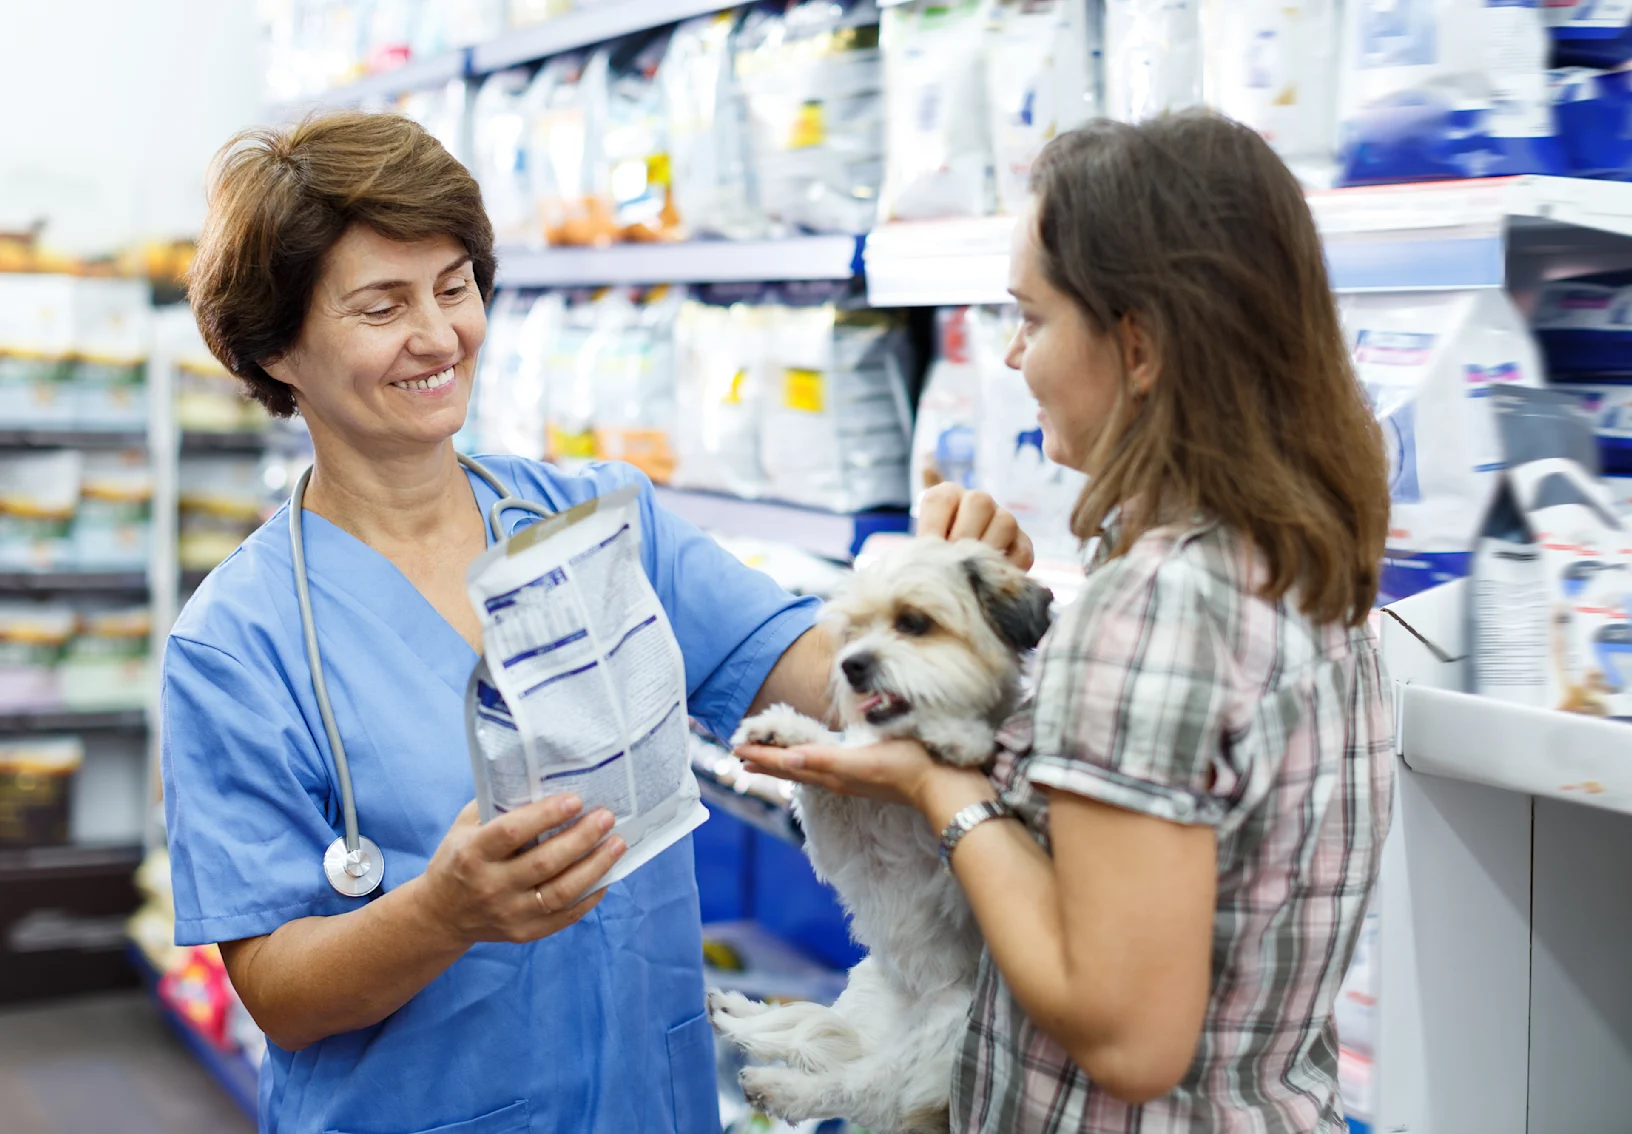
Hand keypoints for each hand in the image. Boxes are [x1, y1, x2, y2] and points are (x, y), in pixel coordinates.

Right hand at [417, 795, 625, 947]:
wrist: (440, 915)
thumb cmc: (459, 859)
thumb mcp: (465, 828)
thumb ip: (497, 806)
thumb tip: (542, 780)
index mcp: (473, 854)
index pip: (513, 832)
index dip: (546, 815)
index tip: (576, 800)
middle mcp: (490, 886)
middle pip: (544, 863)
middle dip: (581, 838)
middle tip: (607, 817)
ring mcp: (508, 913)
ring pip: (561, 892)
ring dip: (595, 867)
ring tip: (617, 843)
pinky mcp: (523, 933)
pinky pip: (564, 916)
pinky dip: (590, 896)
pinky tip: (607, 875)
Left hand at [739, 738, 993, 814]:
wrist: (943, 786)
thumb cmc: (908, 765)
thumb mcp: (863, 761)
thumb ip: (825, 759)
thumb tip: (789, 759)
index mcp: (834, 771)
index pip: (788, 764)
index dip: (763, 756)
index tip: (736, 749)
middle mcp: (838, 778)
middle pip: (793, 770)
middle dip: (766, 762)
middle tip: (741, 756)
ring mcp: (851, 779)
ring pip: (808, 772)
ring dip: (784, 765)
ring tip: (767, 761)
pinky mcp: (865, 778)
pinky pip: (825, 771)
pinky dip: (808, 765)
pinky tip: (813, 762)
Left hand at [917, 484, 1035, 570]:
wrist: (957, 586)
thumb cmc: (932, 566)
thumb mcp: (920, 553)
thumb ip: (923, 546)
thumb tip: (925, 520)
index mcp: (947, 496)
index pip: (941, 498)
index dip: (933, 525)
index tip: (928, 549)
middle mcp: (978, 502)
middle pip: (979, 501)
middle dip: (964, 536)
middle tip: (954, 562)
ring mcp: (1004, 520)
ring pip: (1005, 522)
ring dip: (987, 550)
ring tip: (972, 572)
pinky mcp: (1022, 544)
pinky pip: (1021, 551)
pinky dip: (1006, 567)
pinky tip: (990, 581)